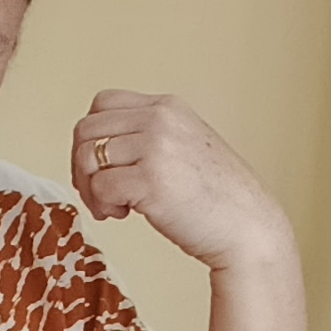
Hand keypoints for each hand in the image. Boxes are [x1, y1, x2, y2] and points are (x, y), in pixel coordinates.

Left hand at [70, 91, 292, 274]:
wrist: (249, 228)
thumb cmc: (218, 198)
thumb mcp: (185, 145)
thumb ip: (149, 135)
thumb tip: (98, 147)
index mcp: (168, 107)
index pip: (103, 103)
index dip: (92, 136)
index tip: (100, 165)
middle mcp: (160, 119)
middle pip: (87, 129)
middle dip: (82, 165)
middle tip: (99, 193)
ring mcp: (156, 147)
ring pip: (86, 157)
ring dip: (90, 188)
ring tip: (114, 207)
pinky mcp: (150, 180)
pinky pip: (99, 187)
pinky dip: (101, 205)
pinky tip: (123, 214)